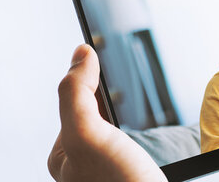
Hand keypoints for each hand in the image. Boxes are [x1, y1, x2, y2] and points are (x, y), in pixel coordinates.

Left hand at [48, 44, 166, 181]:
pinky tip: (155, 132)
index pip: (74, 101)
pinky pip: (139, 141)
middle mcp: (84, 164)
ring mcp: (111, 170)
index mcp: (63, 154)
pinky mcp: (135, 173)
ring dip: (135, 115)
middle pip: (99, 111)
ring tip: (144, 108)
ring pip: (122, 126)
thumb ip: (76, 93)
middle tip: (127, 82)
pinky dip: (148, 131)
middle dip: (114, 97)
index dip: (88, 76)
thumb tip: (79, 54)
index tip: (102, 50)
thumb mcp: (86, 134)